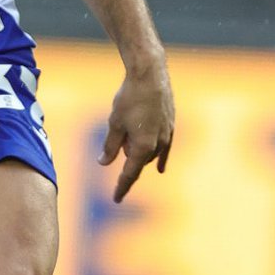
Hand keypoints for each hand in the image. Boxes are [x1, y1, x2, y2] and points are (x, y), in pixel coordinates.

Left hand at [99, 61, 174, 202]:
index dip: (121, 187)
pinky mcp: (171, 126)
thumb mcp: (114, 123)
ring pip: (149, 152)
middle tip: (118, 131)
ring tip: (130, 123)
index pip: (129, 174)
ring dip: (138, 147)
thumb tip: (103, 163)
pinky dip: (159, 157)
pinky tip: (160, 169)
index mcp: (142, 147)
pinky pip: (164, 148)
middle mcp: (157, 145)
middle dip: (126, 153)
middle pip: (137, 160)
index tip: (116, 199)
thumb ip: (110, 146)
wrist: (150, 75)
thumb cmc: (130, 98)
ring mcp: (167, 136)